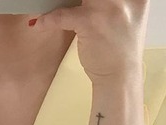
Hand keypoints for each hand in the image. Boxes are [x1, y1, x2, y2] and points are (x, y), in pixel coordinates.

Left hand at [30, 0, 149, 83]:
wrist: (120, 76)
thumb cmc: (119, 50)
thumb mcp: (126, 18)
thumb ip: (111, 4)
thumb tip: (82, 2)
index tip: (78, 3)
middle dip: (72, 0)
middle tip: (60, 4)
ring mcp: (107, 6)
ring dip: (57, 2)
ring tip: (47, 8)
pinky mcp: (90, 21)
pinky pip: (62, 15)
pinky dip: (48, 20)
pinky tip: (39, 24)